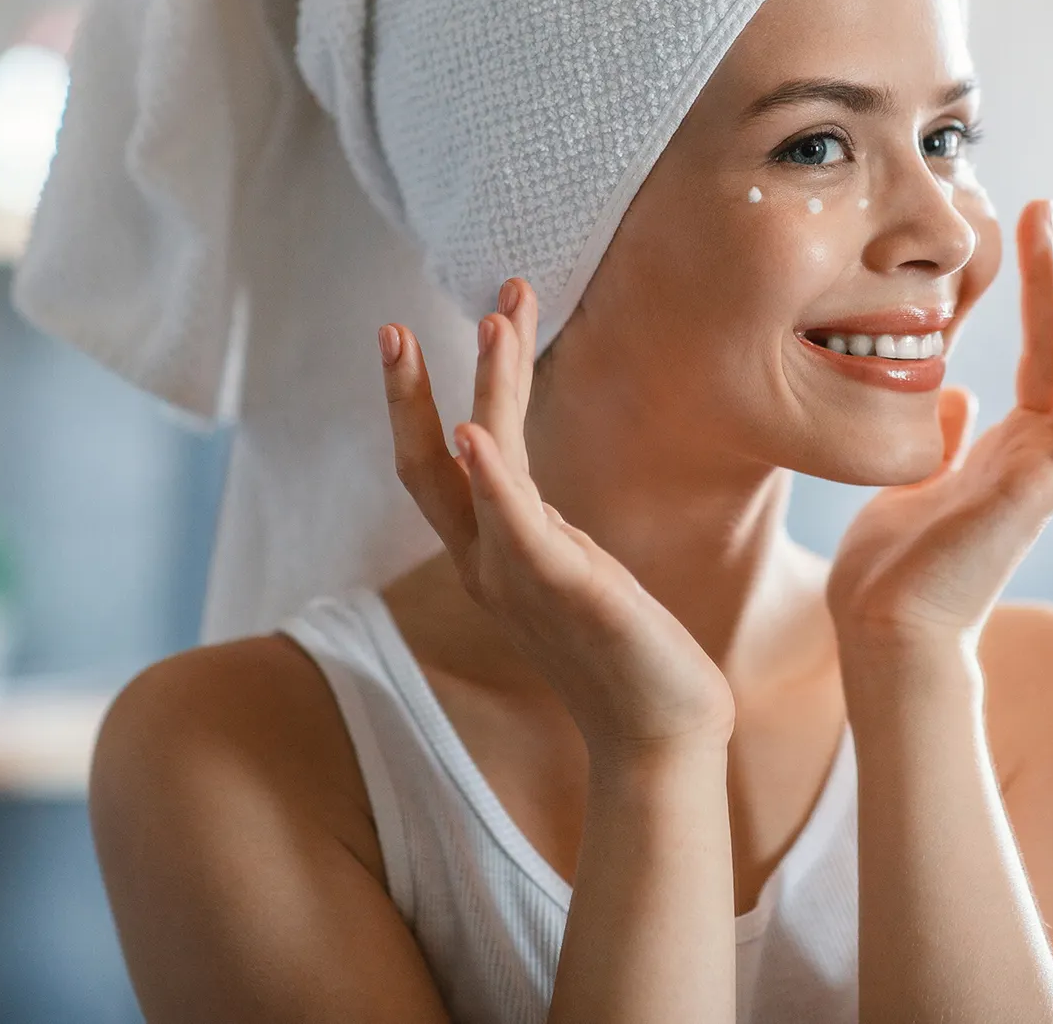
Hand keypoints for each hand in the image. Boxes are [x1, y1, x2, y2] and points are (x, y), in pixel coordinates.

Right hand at [378, 278, 735, 754]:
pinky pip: (516, 525)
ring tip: (493, 320)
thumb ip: (537, 529)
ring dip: (488, 388)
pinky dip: (490, 478)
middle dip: (407, 392)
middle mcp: (488, 565)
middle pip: (426, 467)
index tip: (415, 335)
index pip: (436, 468)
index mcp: (490, 557)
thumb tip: (511, 482)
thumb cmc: (624, 653)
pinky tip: (472, 433)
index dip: (418, 402)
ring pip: (483, 467)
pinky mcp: (564, 588)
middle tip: (391, 325)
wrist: (661, 733)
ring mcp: (520, 577)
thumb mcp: (571, 571)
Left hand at [826, 200, 1052, 644]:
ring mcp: (1044, 476)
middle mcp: (1035, 459)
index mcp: (1007, 453)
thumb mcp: (913, 482)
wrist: (882, 627)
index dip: (1044, 298)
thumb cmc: (892, 571)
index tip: (1035, 234)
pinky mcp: (1039, 495)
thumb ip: (945, 442)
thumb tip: (959, 398)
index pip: (1043, 359)